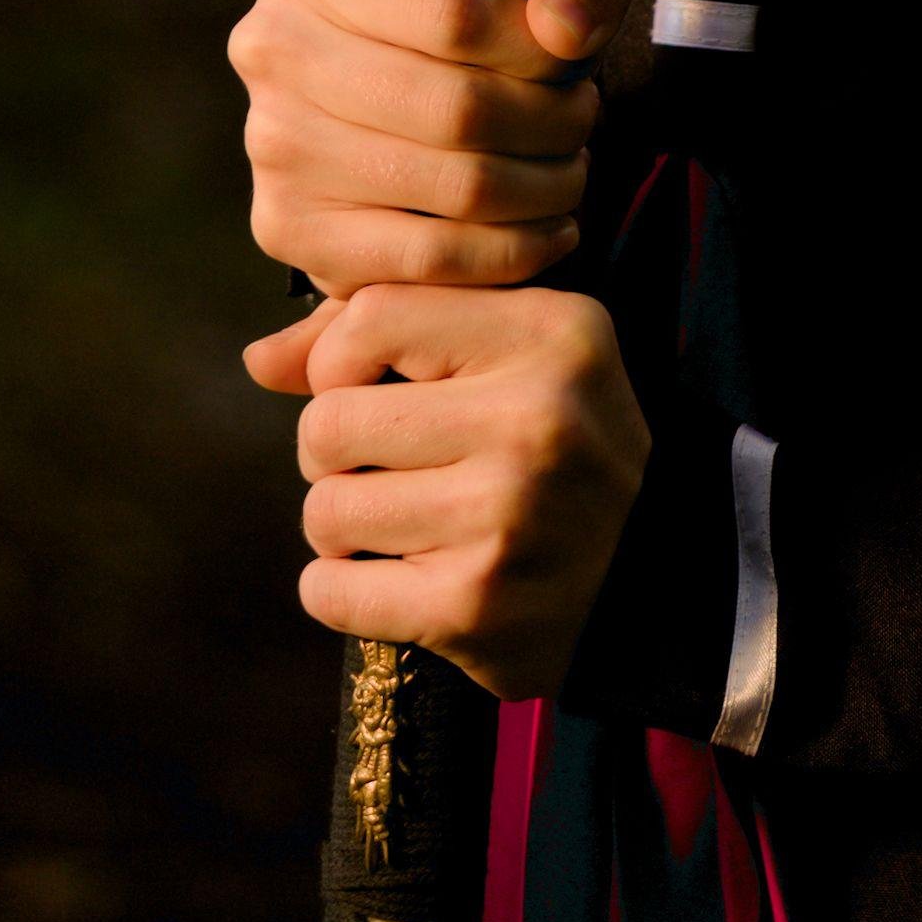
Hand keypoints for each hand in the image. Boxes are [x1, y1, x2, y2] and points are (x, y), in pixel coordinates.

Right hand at [230, 0, 640, 295]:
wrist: (375, 71)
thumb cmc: (459, 3)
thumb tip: (567, 31)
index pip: (455, 17)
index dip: (538, 50)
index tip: (577, 60)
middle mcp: (272, 49)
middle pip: (457, 109)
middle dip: (551, 123)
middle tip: (582, 119)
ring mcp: (272, 145)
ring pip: (452, 188)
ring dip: (540, 188)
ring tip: (569, 170)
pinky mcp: (287, 226)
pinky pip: (424, 258)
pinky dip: (507, 254)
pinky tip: (547, 231)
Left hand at [245, 283, 650, 700]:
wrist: (663, 574)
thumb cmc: (567, 442)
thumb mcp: (519, 354)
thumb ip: (392, 337)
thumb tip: (258, 360)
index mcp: (548, 333)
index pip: (369, 317)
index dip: (342, 359)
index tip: (378, 387)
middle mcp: (530, 416)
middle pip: (328, 423)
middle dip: (338, 453)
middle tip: (391, 468)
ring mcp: (501, 515)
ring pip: (324, 510)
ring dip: (346, 524)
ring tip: (405, 522)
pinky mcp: (471, 605)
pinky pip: (330, 591)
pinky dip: (343, 589)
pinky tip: (397, 579)